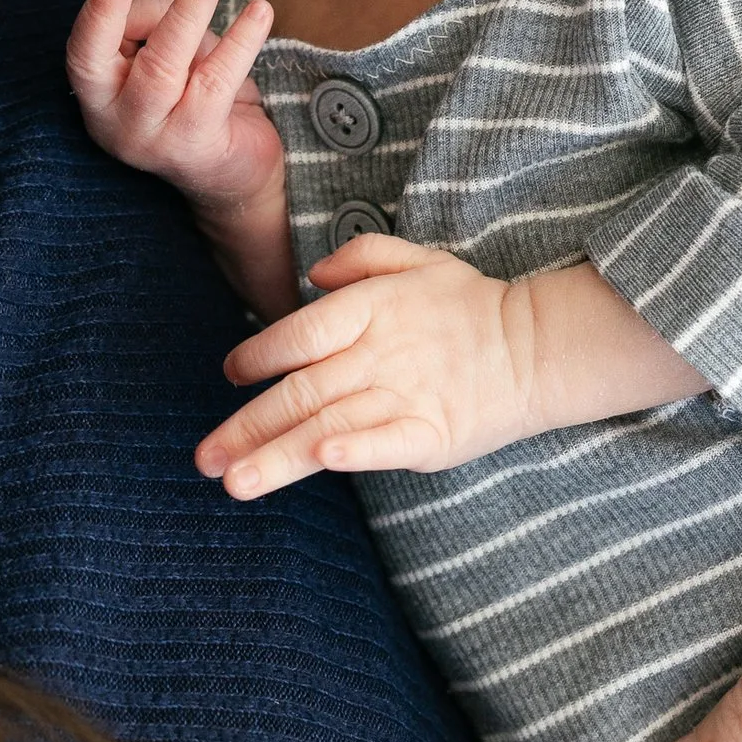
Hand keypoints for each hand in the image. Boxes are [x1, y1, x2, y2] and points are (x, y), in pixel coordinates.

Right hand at [67, 0, 286, 241]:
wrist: (233, 172)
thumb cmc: (195, 95)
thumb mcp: (171, 54)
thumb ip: (158, 26)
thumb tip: (171, 5)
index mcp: (98, 93)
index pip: (85, 50)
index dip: (100, 8)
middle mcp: (114, 121)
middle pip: (124, 60)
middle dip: (157, 9)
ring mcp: (152, 139)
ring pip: (164, 69)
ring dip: (191, 14)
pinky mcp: (194, 146)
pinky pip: (215, 84)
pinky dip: (240, 42)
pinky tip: (260, 12)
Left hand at [196, 240, 702, 498]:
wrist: (539, 347)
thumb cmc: (469, 306)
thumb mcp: (418, 260)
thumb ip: (360, 258)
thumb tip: (311, 276)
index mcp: (371, 310)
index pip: (298, 333)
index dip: (258, 354)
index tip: (231, 375)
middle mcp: (380, 354)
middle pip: (298, 390)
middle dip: (245, 427)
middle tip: (202, 459)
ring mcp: (405, 395)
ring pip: (327, 426)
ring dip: (277, 456)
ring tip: (234, 482)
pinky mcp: (431, 434)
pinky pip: (385, 443)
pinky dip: (354, 450)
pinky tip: (321, 458)